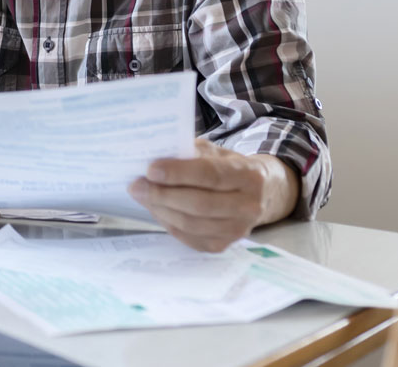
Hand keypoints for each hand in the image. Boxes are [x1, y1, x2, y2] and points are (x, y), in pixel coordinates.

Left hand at [128, 139, 298, 251]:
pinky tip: (156, 209)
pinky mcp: (224, 245)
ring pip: (192, 224)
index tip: (150, 169)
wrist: (261, 193)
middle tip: (136, 185)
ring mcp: (238, 230)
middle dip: (163, 195)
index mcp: (248, 176)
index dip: (178, 173)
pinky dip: (168, 223)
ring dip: (161, 210)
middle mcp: (248, 206)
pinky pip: (190, 238)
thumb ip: (190, 152)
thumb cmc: (230, 166)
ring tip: (141, 195)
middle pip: (200, 204)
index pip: (210, 175)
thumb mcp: (216, 152)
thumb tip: (155, 156)